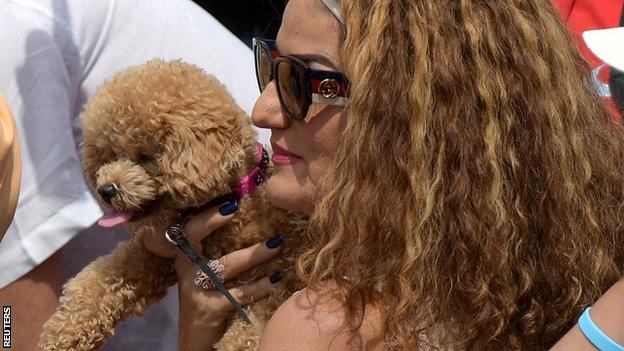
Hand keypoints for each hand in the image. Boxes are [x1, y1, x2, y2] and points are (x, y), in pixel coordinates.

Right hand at [170, 198, 283, 349]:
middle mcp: (186, 272)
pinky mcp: (208, 309)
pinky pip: (238, 295)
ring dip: (254, 254)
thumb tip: (253, 225)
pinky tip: (276, 280)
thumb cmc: (209, 302)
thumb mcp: (207, 276)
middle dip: (214, 221)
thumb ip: (219, 253)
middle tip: (240, 208)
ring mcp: (195, 291)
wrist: (196, 344)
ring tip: (277, 243)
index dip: (206, 216)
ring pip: (225, 265)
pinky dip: (260, 287)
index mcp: (186, 260)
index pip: (188, 230)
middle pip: (195, 238)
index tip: (230, 203)